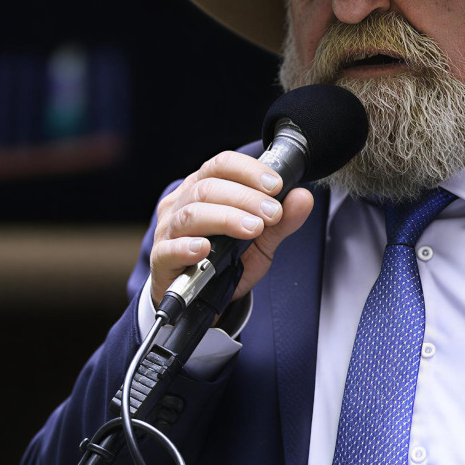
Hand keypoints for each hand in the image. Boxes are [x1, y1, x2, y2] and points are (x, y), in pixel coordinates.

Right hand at [149, 151, 314, 303]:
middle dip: (245, 198)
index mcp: (203, 188)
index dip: (248, 170)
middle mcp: (181, 203)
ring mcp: (168, 230)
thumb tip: (303, 197)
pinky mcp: (161, 260)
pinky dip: (187, 247)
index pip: (221, 165)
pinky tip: (204, 248)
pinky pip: (169, 249)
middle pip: (208, 188)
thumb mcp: (261, 241)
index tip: (276, 184)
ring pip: (192, 214)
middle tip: (272, 213)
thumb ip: (282, 221)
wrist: (201, 300)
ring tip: (253, 228)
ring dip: (226, 218)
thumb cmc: (225, 261)